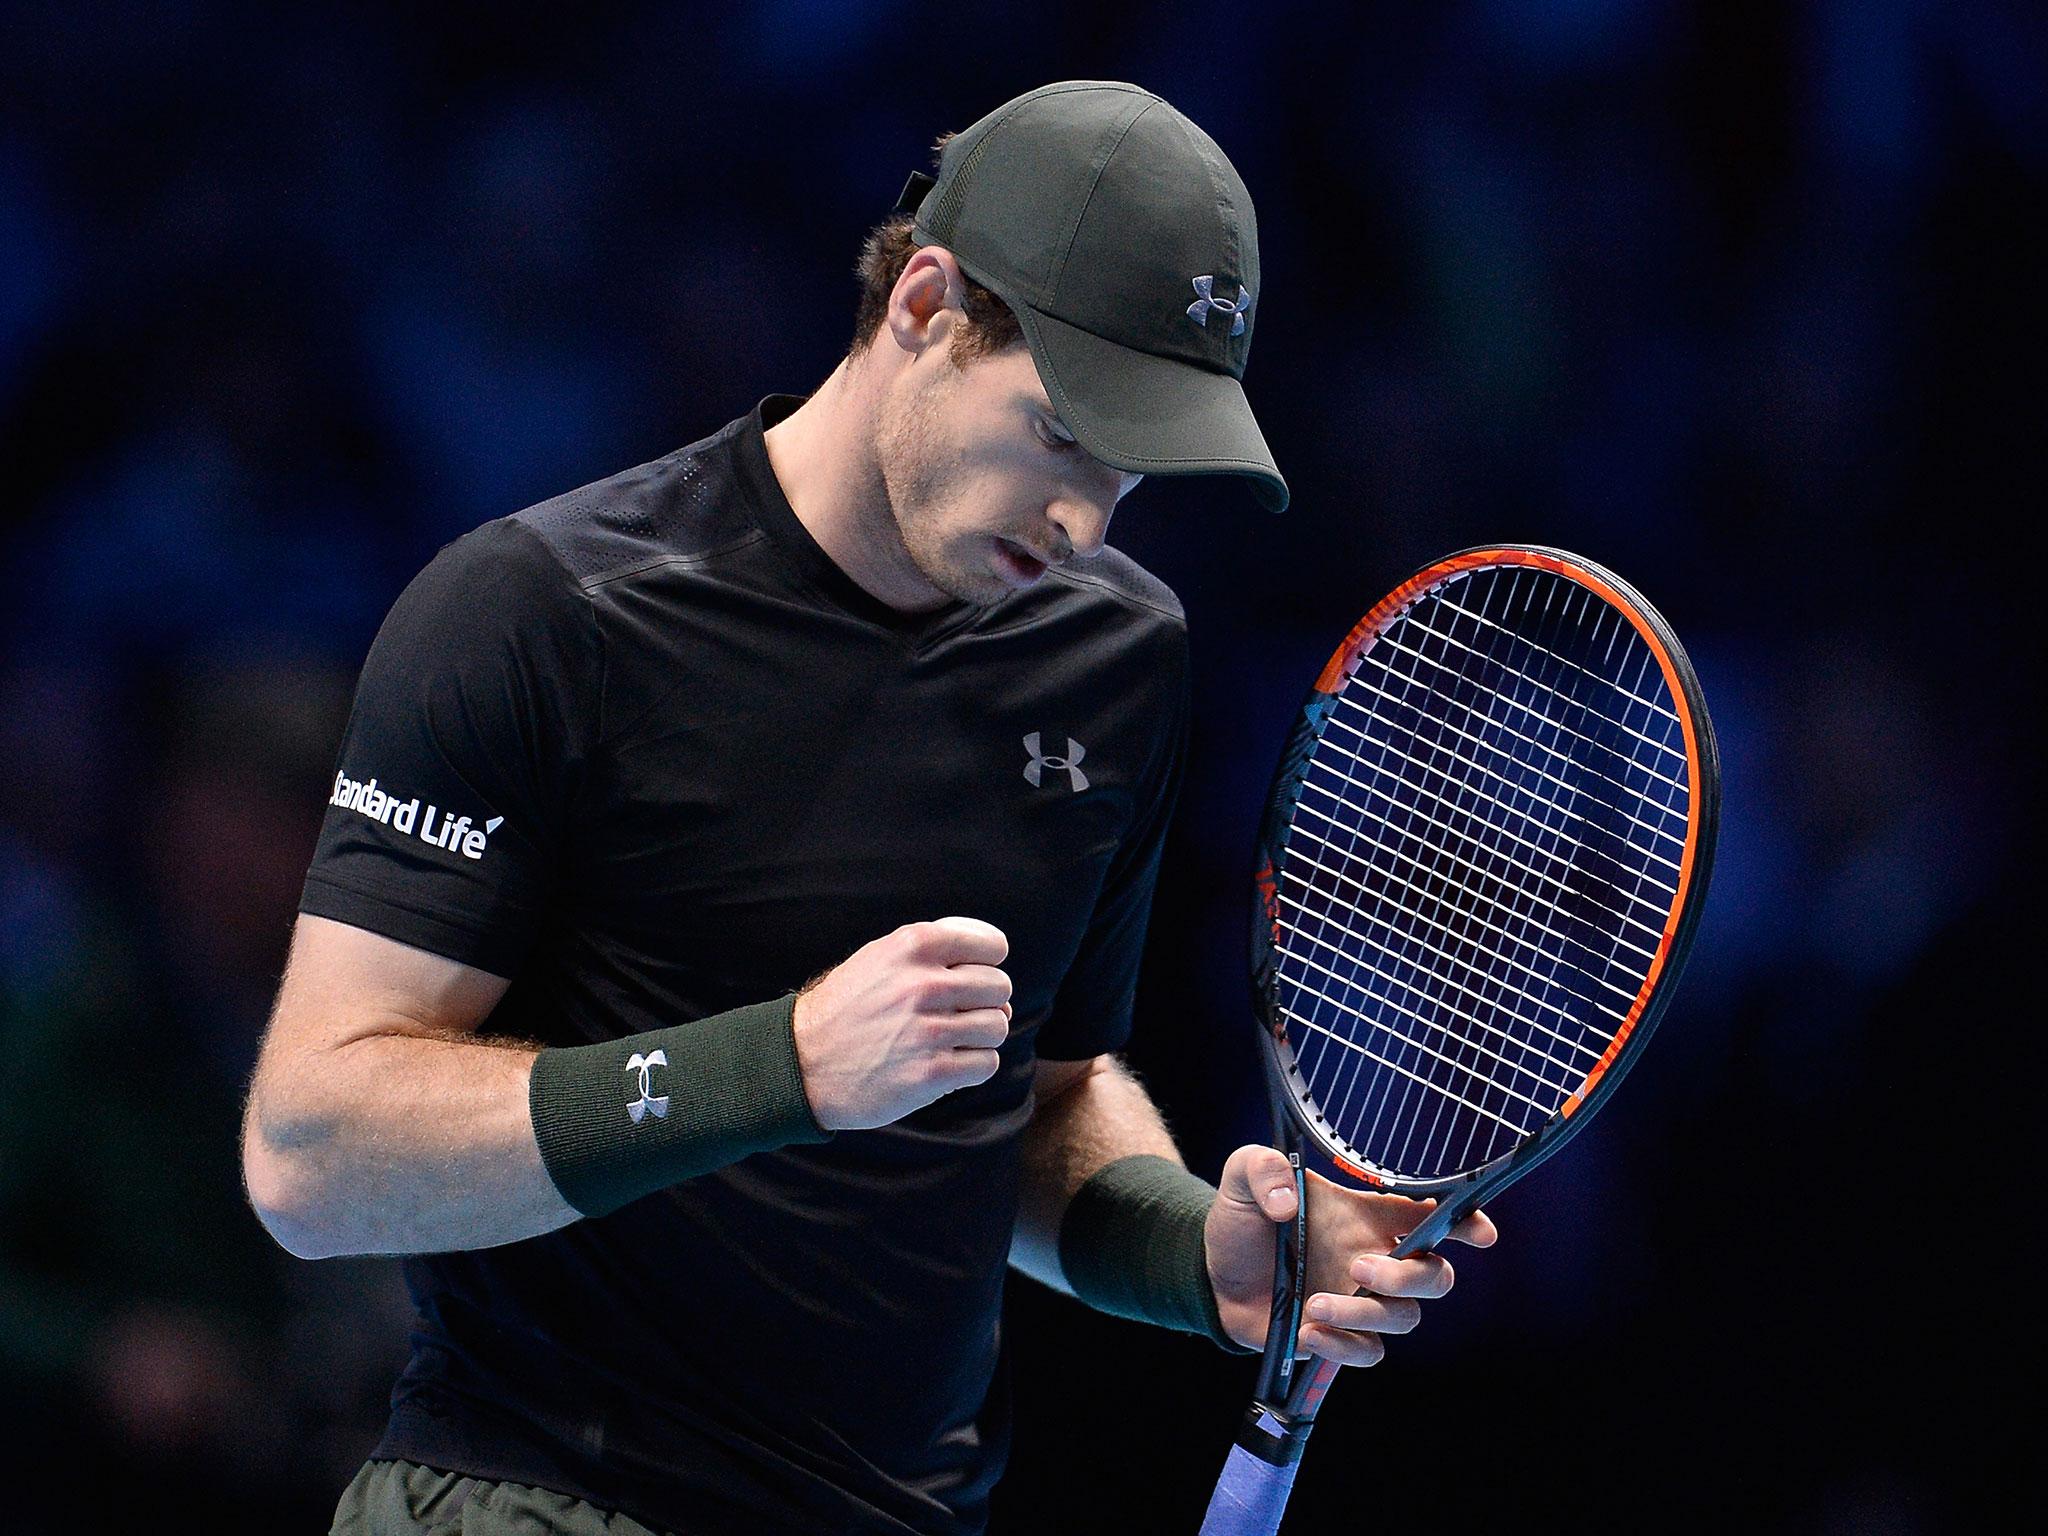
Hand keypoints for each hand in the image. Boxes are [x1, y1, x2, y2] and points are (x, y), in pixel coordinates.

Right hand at [791, 917, 1013, 1129]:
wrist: (802, 1063)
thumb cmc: (846, 1009)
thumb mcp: (880, 957)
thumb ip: (931, 949)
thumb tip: (993, 967)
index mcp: (913, 946)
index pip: (992, 946)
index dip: (989, 963)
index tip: (975, 976)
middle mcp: (923, 984)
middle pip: (999, 987)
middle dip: (987, 1001)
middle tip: (960, 1013)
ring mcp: (929, 1031)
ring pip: (997, 1025)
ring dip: (981, 1035)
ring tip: (952, 1039)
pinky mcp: (932, 1074)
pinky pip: (986, 1063)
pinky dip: (974, 1065)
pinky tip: (948, 1062)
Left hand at [1204, 1144, 1497, 1365]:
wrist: (1213, 1273)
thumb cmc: (1243, 1220)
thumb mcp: (1243, 1177)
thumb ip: (1262, 1168)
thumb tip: (1286, 1201)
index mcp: (1366, 1216)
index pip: (1432, 1216)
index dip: (1465, 1223)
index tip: (1481, 1233)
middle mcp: (1375, 1258)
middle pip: (1435, 1276)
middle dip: (1409, 1275)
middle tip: (1358, 1268)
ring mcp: (1362, 1301)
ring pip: (1404, 1318)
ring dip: (1365, 1314)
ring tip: (1315, 1305)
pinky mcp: (1341, 1337)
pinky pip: (1369, 1353)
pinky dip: (1344, 1347)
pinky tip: (1308, 1332)